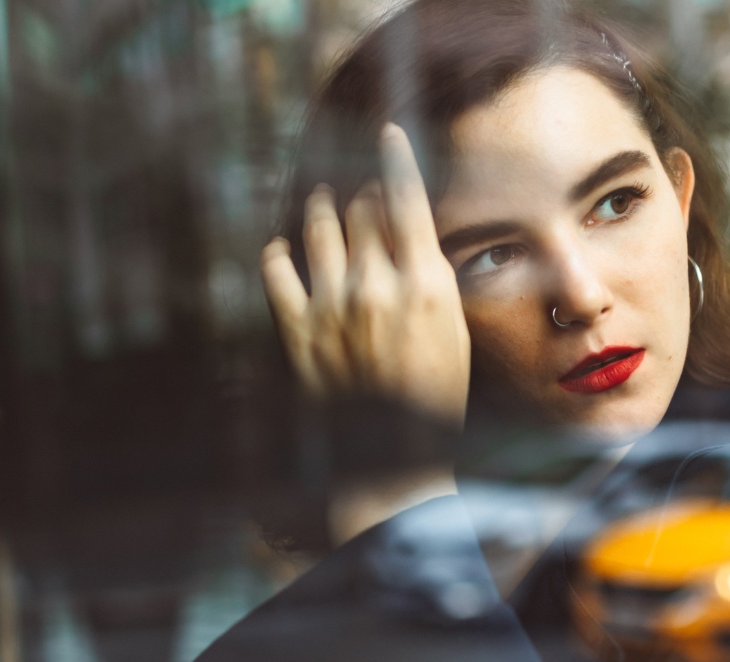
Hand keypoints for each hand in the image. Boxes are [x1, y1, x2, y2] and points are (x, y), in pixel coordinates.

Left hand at [261, 123, 471, 429]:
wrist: (393, 459)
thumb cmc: (434, 396)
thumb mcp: (453, 329)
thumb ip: (427, 277)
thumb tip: (406, 232)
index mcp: (424, 284)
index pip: (407, 199)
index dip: (396, 157)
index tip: (388, 133)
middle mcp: (376, 286)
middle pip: (362, 207)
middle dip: (363, 193)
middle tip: (363, 193)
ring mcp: (333, 306)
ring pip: (319, 227)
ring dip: (321, 207)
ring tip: (321, 200)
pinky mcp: (298, 331)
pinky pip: (276, 272)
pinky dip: (277, 254)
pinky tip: (280, 250)